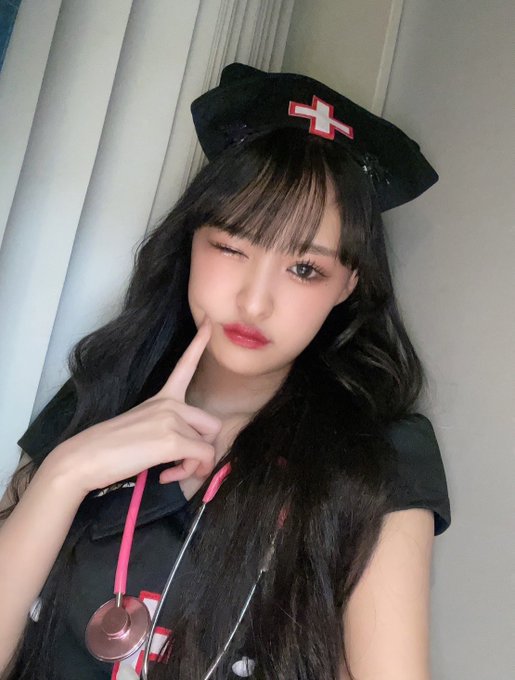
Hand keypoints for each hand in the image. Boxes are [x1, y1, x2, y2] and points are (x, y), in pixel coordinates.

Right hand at [46, 318, 221, 494]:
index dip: (199, 343)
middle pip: (211, 424)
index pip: (185, 365)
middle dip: (202, 449)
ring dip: (193, 465)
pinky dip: (190, 472)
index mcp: (161, 397)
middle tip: (180, 465)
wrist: (84, 458)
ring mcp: (171, 418)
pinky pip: (202, 457)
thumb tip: (188, 452)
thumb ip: (167, 431)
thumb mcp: (143, 429)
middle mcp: (170, 403)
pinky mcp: (172, 439)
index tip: (211, 322)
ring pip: (207, 445)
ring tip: (171, 471)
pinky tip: (166, 475)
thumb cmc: (108, 448)